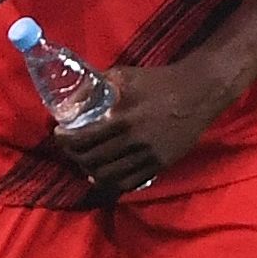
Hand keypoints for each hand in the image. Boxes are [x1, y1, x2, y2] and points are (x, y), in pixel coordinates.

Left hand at [53, 65, 224, 196]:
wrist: (198, 93)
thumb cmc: (158, 81)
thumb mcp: (124, 75)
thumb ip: (96, 85)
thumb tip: (71, 96)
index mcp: (123, 119)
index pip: (84, 139)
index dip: (66, 141)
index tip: (59, 135)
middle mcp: (134, 142)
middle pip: (93, 160)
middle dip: (75, 156)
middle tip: (69, 148)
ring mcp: (149, 156)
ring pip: (110, 176)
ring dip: (91, 171)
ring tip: (84, 162)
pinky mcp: (161, 164)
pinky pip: (131, 182)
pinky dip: (113, 182)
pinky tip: (104, 175)